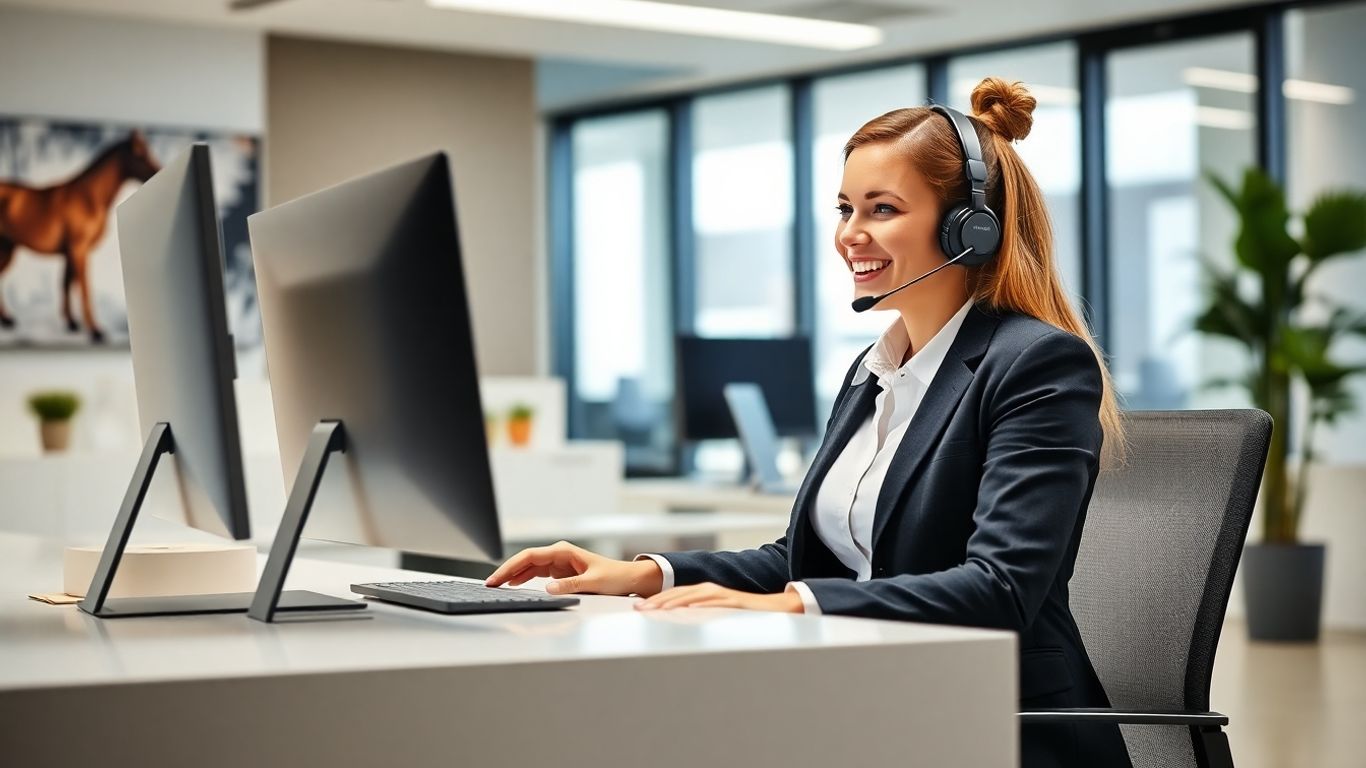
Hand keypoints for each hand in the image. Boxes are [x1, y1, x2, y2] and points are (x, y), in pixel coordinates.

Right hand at [485, 541, 663, 595]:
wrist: (627, 578)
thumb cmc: (613, 576)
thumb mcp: (593, 582)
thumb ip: (570, 586)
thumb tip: (549, 589)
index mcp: (563, 551)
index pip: (530, 556)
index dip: (511, 566)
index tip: (498, 577)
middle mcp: (558, 554)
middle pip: (525, 560)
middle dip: (506, 571)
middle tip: (489, 584)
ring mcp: (557, 563)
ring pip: (528, 567)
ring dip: (512, 575)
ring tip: (495, 586)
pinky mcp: (559, 572)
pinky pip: (535, 574)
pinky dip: (523, 579)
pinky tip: (512, 585)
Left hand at [635, 582, 804, 612]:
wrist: (776, 610)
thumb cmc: (745, 617)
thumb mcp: (718, 616)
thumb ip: (701, 618)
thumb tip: (680, 628)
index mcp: (705, 594)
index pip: (676, 596)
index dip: (656, 601)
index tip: (638, 608)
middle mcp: (711, 591)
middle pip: (679, 593)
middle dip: (657, 601)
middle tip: (638, 608)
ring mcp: (723, 595)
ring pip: (693, 596)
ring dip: (673, 601)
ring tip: (655, 608)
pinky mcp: (735, 602)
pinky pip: (715, 602)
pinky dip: (700, 603)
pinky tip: (687, 608)